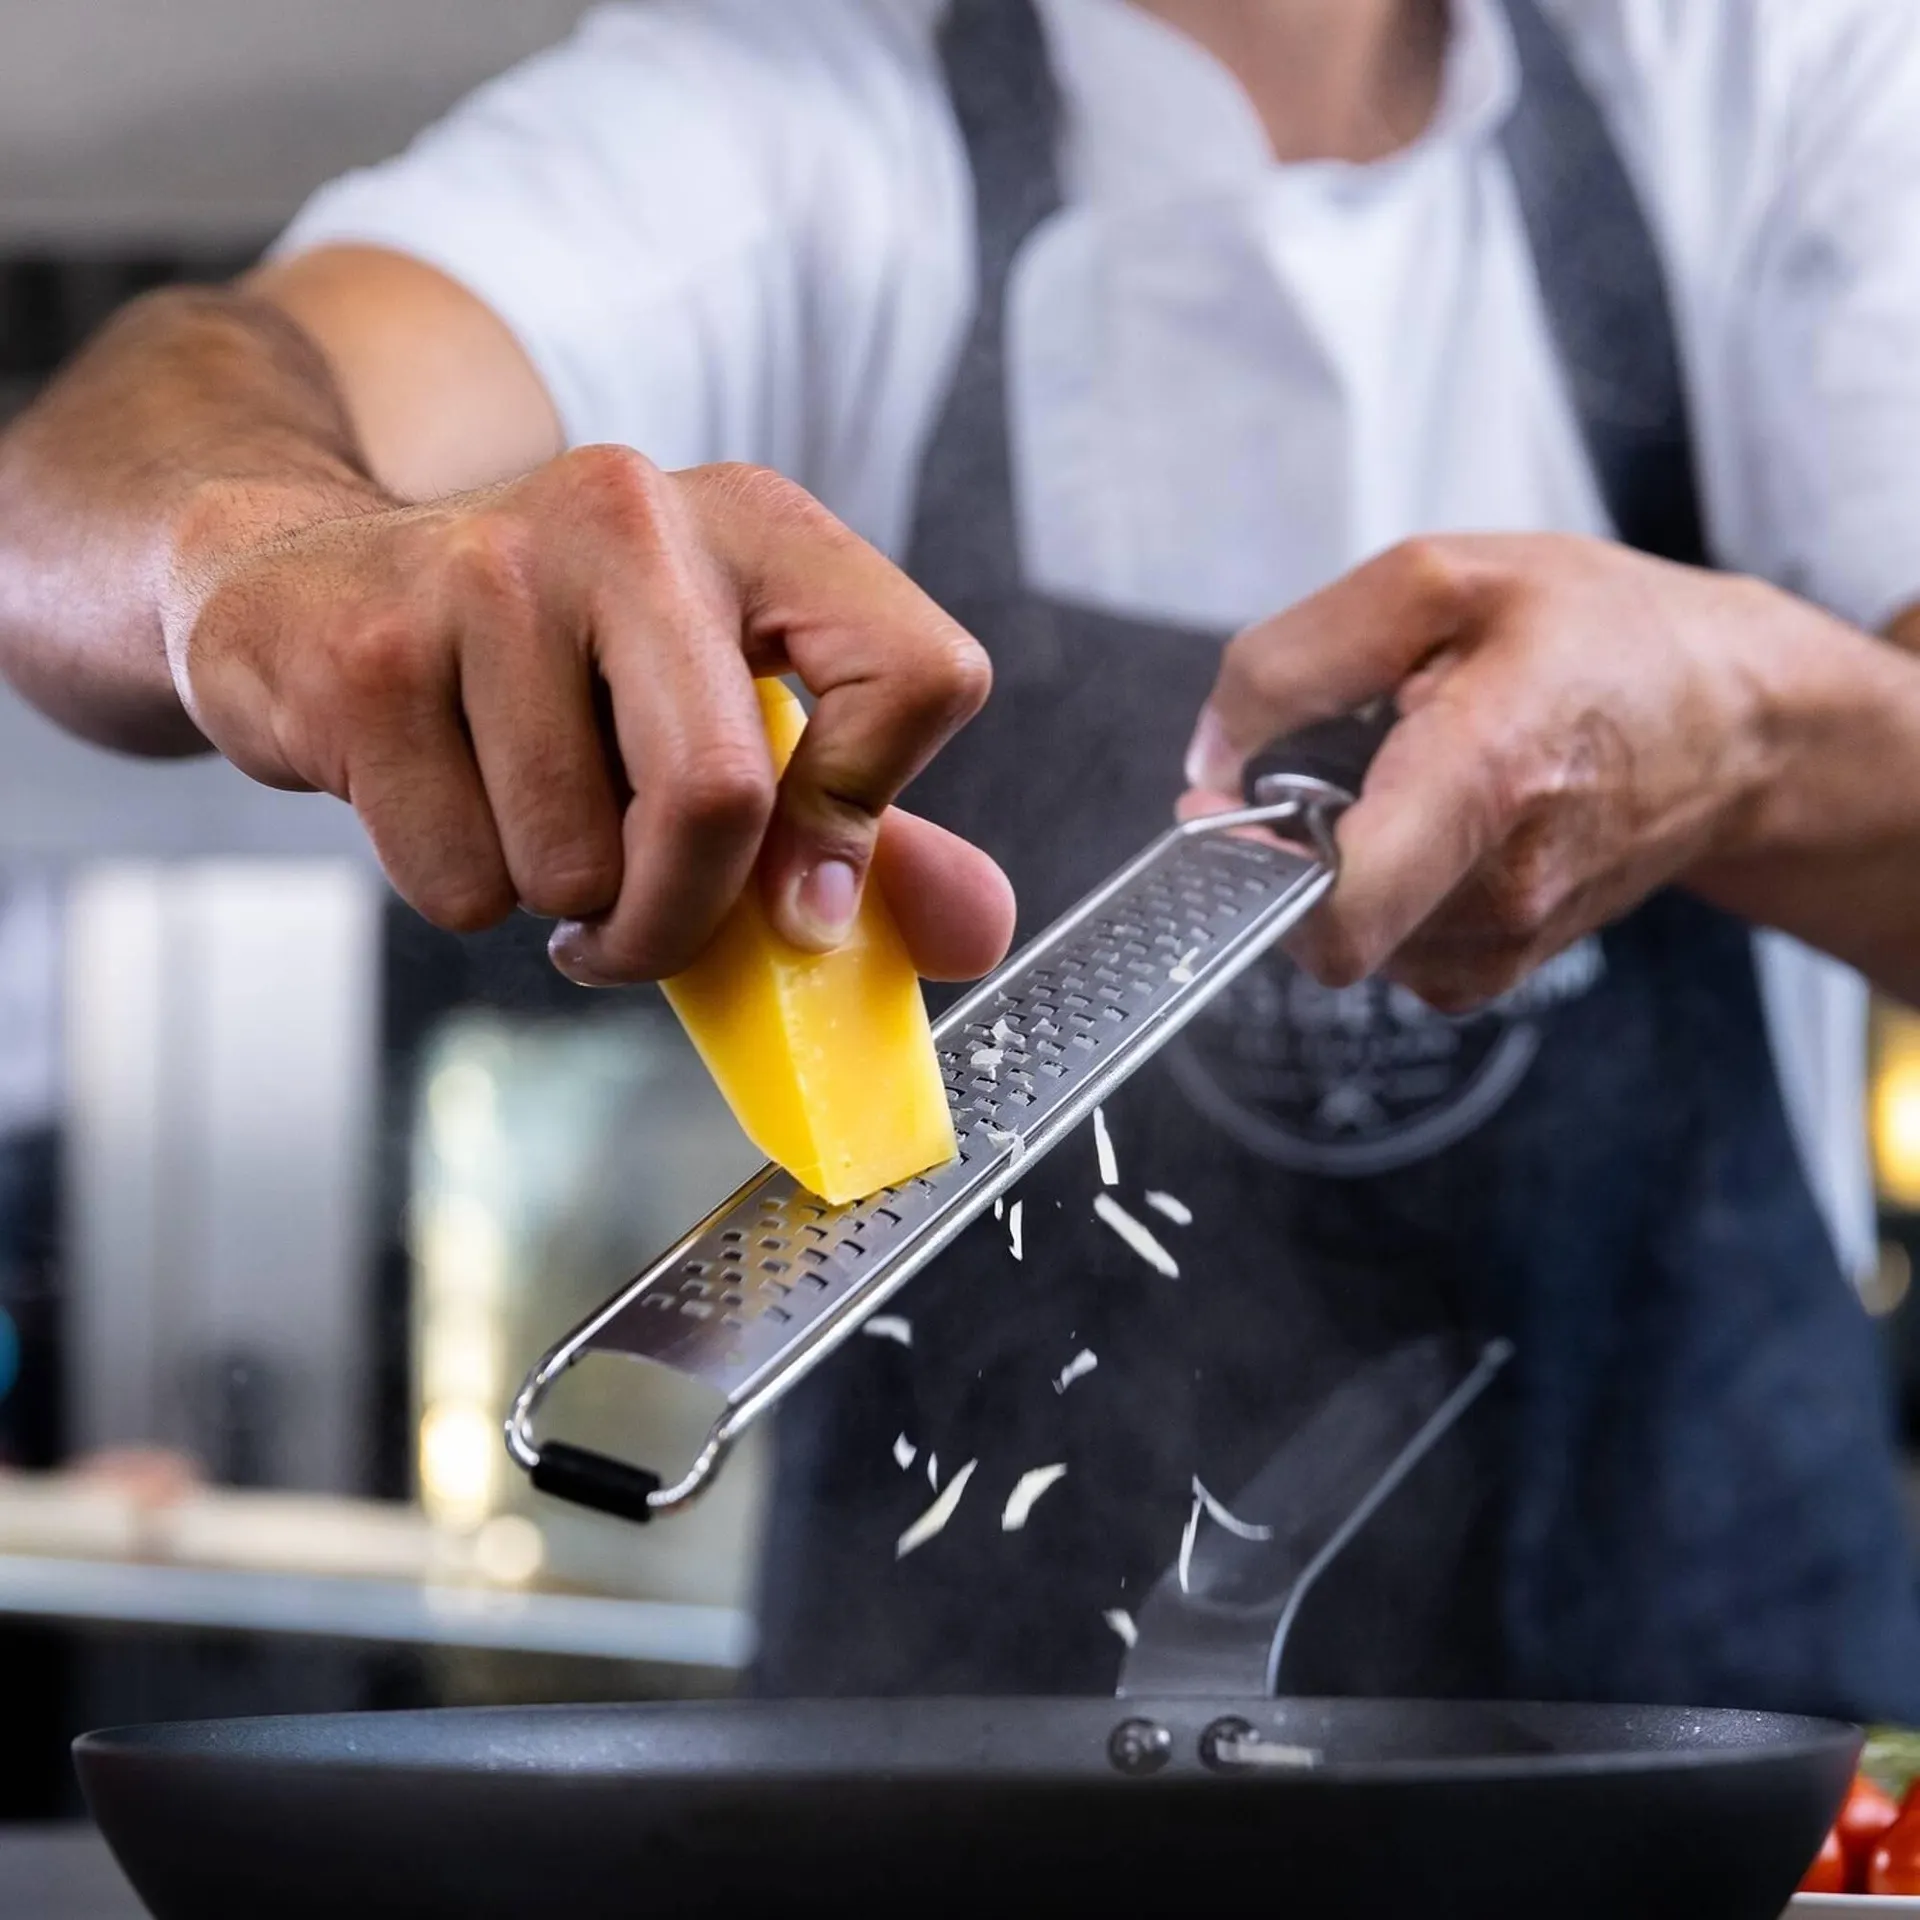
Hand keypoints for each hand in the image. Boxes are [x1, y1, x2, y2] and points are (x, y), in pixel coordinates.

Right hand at [163, 447, 1013, 983]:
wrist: (306, 591)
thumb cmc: (554, 675)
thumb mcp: (722, 709)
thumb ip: (863, 819)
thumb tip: (975, 932)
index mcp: (758, 525)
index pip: (917, 676)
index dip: (868, 819)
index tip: (801, 900)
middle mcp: (634, 515)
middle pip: (724, 797)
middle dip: (683, 918)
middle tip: (637, 934)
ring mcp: (488, 570)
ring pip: (578, 862)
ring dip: (560, 903)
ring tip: (525, 823)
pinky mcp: (369, 652)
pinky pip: (461, 882)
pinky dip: (463, 892)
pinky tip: (441, 799)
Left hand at [1181, 533, 1821, 1010]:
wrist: (1734, 723)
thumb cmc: (1601, 637)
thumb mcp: (1440, 581)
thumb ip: (1293, 661)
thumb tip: (1210, 758)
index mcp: (1486, 777)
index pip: (1337, 909)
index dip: (1251, 869)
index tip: (1228, 808)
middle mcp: (1499, 890)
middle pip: (1314, 914)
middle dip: (1293, 836)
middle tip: (1348, 753)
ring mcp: (1503, 945)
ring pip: (1343, 929)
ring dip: (1343, 856)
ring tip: (1416, 776)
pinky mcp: (1498, 972)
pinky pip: (1384, 945)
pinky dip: (1380, 886)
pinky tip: (1435, 824)